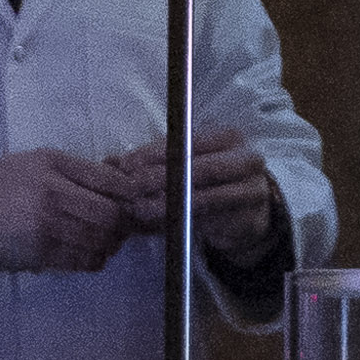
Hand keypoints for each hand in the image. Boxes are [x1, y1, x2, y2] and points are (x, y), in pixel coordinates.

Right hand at [0, 147, 131, 272]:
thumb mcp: (35, 161)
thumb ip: (76, 170)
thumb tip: (119, 185)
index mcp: (54, 165)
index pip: (111, 181)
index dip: (130, 195)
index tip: (132, 202)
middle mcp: (52, 193)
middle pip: (111, 215)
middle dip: (122, 224)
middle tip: (119, 227)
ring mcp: (45, 226)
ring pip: (100, 241)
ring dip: (110, 245)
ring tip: (104, 242)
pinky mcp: (37, 254)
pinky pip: (82, 261)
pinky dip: (94, 260)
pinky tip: (89, 255)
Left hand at [108, 129, 280, 263]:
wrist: (249, 212)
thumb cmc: (211, 182)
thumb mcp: (184, 164)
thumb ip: (152, 162)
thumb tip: (109, 163)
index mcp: (228, 137)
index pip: (187, 142)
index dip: (154, 153)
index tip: (126, 164)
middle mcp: (245, 159)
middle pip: (199, 167)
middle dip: (160, 178)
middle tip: (130, 188)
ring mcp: (251, 189)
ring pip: (204, 197)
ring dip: (167, 204)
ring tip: (139, 209)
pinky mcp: (248, 218)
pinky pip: (209, 219)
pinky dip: (181, 221)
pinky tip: (159, 222)